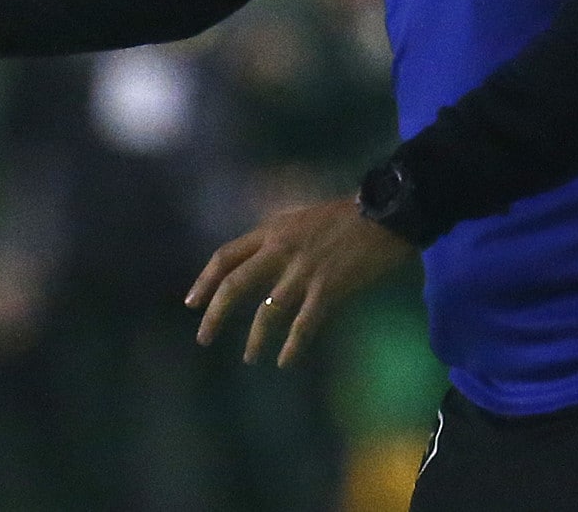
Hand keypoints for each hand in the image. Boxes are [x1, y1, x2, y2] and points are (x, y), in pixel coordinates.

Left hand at [186, 196, 412, 366]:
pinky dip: (292, 346)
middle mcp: (280, 248)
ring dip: (255, 339)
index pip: (225, 256)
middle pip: (235, 285)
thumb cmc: (346, 217)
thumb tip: (257, 264)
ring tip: (250, 358)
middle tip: (203, 338)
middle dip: (215, 315)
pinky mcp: (328, 287)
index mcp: (271, 230)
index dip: (204, 281)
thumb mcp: (299, 219)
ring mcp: (303, 269)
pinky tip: (284, 361)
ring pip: (267, 312)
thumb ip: (276, 240)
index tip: (191, 303)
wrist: (386, 215)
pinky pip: (303, 324)